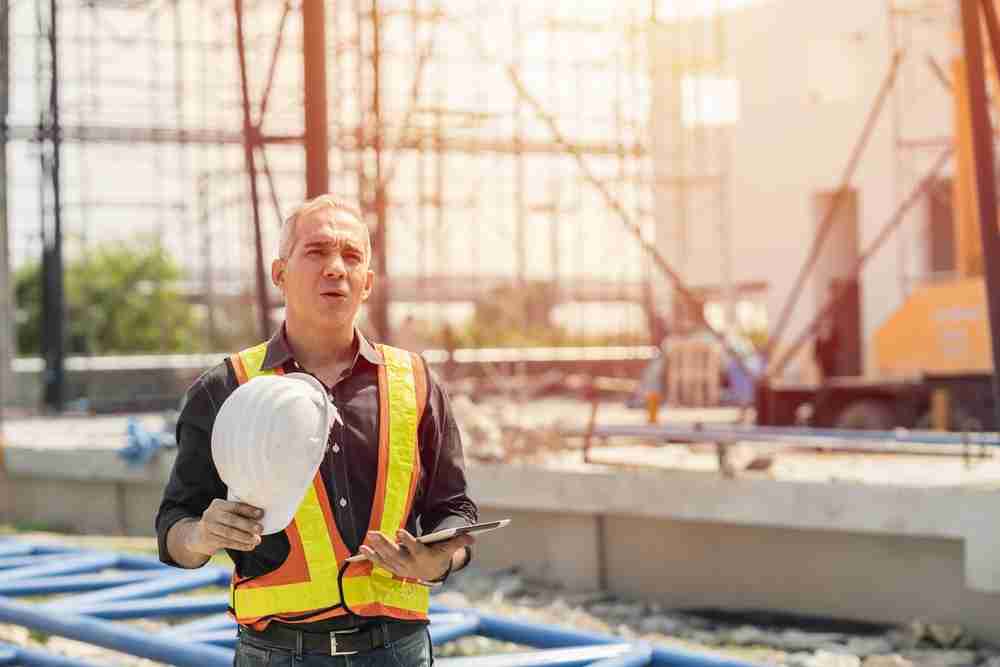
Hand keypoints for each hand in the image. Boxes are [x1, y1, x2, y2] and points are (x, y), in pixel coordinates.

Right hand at [187, 499, 263, 555]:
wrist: (198, 536)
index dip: (248, 510)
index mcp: (218, 505)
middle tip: (261, 529)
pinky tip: (250, 546)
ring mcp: (208, 528)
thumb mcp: (225, 514)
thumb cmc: (220, 522)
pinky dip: (240, 545)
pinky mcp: (208, 540)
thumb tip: (261, 516)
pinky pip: (227, 543)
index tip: (261, 514)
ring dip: (245, 537)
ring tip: (257, 540)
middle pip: (232, 520)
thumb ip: (238, 513)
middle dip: (247, 525)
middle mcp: (210, 514)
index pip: (234, 506)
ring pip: (229, 533)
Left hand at [359, 529, 473, 581]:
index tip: (399, 531)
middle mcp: (409, 564)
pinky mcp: (392, 568)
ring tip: (368, 537)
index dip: (407, 541)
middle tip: (374, 533)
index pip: (415, 549)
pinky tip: (362, 548)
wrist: (431, 574)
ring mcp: (399, 567)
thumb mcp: (449, 550)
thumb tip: (473, 536)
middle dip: (384, 544)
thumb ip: (458, 542)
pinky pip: (380, 563)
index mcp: (423, 557)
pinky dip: (371, 556)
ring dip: (376, 548)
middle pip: (396, 554)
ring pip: (386, 558)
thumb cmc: (439, 556)